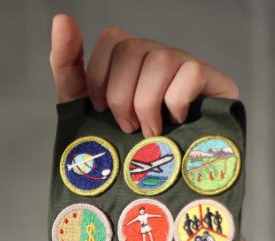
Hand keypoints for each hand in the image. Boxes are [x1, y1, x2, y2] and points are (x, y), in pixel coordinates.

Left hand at [49, 14, 238, 137]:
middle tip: (127, 127)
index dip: (99, 76)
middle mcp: (158, 57)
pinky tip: (176, 122)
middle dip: (121, 96)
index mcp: (128, 60)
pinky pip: (190, 73)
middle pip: (132, 48)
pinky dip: (175, 104)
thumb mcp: (82, 106)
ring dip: (146, 104)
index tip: (100, 109)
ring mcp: (186, 66)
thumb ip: (67, 64)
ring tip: (149, 132)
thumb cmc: (119, 147)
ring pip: (160, 60)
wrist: (158, 188)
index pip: (111, 38)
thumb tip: (60, 18)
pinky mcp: (215, 81)